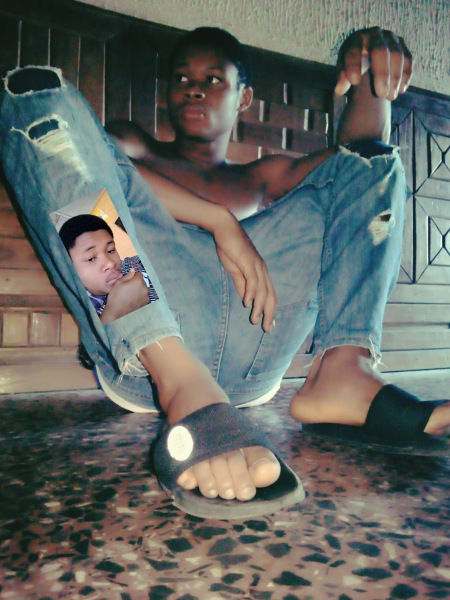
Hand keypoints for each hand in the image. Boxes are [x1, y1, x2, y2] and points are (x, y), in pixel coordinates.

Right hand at [100, 269, 148, 323]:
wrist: (117, 313)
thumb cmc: (116, 297)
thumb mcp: (119, 283)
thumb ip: (128, 276)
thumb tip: (133, 270)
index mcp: (138, 281)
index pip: (139, 274)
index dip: (133, 276)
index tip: (128, 281)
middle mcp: (145, 288)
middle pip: (142, 282)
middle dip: (136, 283)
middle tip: (127, 289)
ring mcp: (146, 297)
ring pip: (143, 290)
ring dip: (138, 291)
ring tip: (129, 296)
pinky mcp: (146, 304)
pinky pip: (144, 297)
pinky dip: (140, 298)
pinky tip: (132, 301)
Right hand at [213, 216, 276, 332]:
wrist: (225, 229)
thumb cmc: (230, 248)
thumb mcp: (235, 270)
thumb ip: (241, 284)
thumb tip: (246, 299)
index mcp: (260, 272)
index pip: (270, 294)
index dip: (270, 310)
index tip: (269, 324)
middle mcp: (262, 270)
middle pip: (271, 295)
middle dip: (269, 313)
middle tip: (266, 329)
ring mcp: (256, 265)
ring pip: (263, 290)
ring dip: (259, 307)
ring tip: (255, 320)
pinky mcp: (248, 261)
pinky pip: (253, 280)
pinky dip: (251, 293)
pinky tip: (247, 303)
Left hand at [335, 27, 412, 100]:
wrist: (366, 54)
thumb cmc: (352, 64)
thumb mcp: (343, 70)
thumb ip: (341, 78)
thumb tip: (339, 90)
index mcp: (356, 39)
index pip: (354, 50)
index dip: (354, 65)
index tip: (354, 83)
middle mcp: (375, 34)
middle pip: (380, 51)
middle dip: (382, 73)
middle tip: (381, 94)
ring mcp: (391, 38)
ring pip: (397, 55)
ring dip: (395, 77)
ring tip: (390, 97)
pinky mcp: (402, 45)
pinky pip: (408, 59)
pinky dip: (406, 75)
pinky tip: (401, 90)